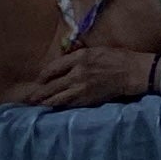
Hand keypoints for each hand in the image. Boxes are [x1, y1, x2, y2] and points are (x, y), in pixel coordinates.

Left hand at [6, 42, 153, 109]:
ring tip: (36, 106)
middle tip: (28, 99)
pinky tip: (53, 109)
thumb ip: (77, 57)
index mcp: (79, 57)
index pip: (53, 69)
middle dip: (38, 93)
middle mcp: (78, 73)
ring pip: (57, 99)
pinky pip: (68, 105)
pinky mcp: (87, 100)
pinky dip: (59, 107)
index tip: (38, 81)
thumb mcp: (95, 50)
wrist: (132, 72)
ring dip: (45, 103)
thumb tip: (62, 63)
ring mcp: (82, 88)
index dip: (42, 76)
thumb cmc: (116, 58)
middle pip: (51, 86)